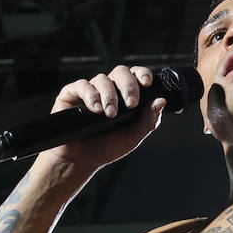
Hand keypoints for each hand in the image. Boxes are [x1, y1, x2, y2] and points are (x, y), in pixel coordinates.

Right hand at [48, 64, 165, 169]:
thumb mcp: (133, 137)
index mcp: (124, 94)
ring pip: (102, 79)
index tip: (147, 84)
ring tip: (110, 114)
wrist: (81, 161)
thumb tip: (161, 101)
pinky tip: (95, 109)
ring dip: (110, 95)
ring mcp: (89, 90)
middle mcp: (108, 89)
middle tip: (131, 103)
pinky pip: (81, 85)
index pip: (135, 75)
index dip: (142, 74)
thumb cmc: (107, 147)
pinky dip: (90, 95)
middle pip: (120, 72)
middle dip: (128, 85)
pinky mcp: (71, 95)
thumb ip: (148, 120)